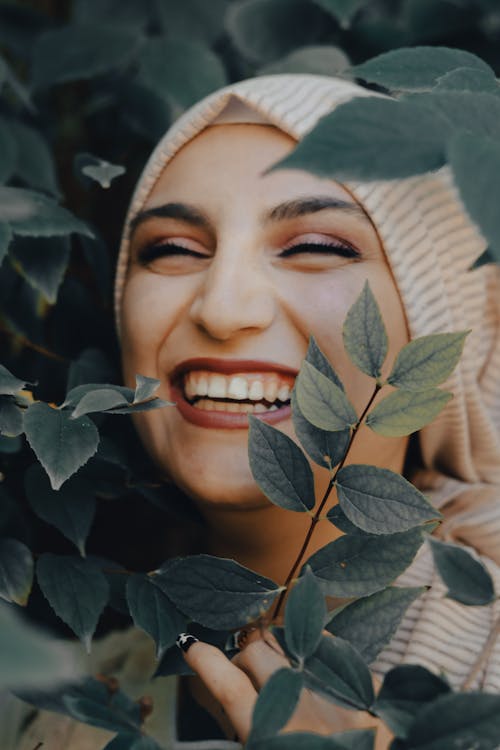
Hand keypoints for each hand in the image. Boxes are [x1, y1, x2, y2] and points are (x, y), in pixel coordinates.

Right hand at [177, 629, 391, 747]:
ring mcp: (336, 691)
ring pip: (292, 642)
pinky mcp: (367, 687)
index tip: (191, 646)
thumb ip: (259, 728)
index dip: (206, 662)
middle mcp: (301, 707)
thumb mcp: (276, 747)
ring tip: (281, 659)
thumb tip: (243, 698)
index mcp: (272, 735)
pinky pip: (332, 647)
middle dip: (245, 655)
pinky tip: (318, 658)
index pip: (228, 687)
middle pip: (255, 654)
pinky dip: (317, 647)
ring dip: (278, 646)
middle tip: (247, 670)